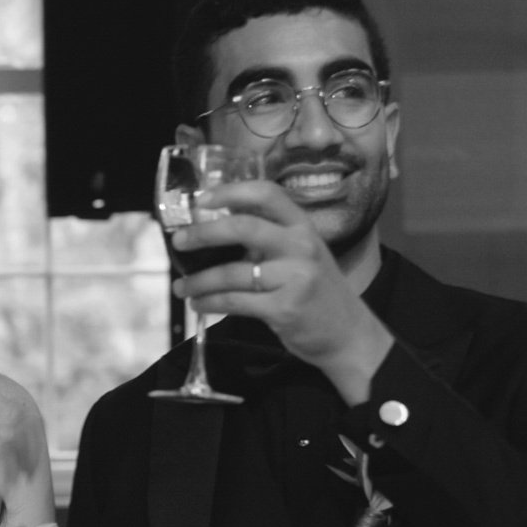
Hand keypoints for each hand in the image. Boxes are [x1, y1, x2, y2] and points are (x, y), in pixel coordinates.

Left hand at [170, 179, 393, 404]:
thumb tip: (215, 229)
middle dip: (202, 234)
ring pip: (231, 273)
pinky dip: (209, 302)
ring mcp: (294, 278)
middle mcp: (301, 247)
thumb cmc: (317, 291)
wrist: (348, 334)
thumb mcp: (303, 254)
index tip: (201, 200)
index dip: (230, 192)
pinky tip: (198, 304)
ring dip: (198, 281)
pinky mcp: (284, 309)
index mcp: (303, 226)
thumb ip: (270, 239)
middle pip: (242, 228)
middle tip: (179, 242)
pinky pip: (234, 302)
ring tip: (181, 287)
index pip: (266, 194)